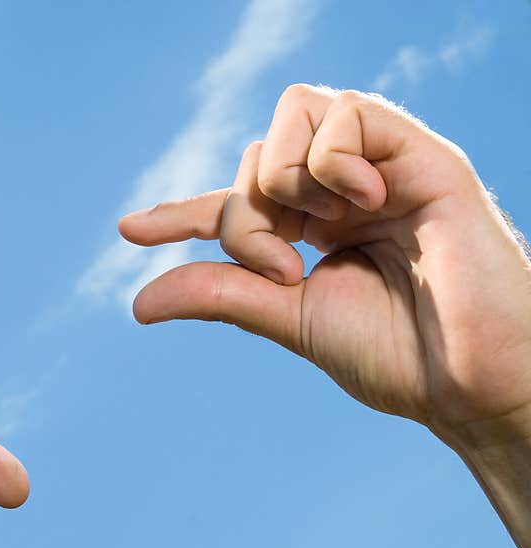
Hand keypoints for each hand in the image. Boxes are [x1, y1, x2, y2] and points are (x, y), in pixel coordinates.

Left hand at [120, 85, 530, 547]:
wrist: (470, 381)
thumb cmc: (396, 354)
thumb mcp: (290, 319)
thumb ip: (221, 295)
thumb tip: (137, 301)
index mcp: (316, 230)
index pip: (237, 204)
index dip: (182, 214)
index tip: (131, 232)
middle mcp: (343, 192)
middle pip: (256, 156)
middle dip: (245, 213)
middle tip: (282, 269)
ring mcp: (380, 167)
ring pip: (293, 114)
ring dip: (283, 179)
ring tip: (321, 234)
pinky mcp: (420, 153)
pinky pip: (346, 112)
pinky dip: (330, 159)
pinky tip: (363, 203)